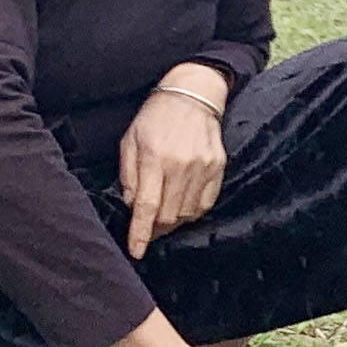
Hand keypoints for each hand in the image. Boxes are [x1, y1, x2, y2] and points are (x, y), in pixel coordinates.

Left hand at [119, 62, 228, 257]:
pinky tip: (181, 205)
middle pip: (168, 215)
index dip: (140, 233)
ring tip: (163, 214)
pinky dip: (191, 212)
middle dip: (155, 228)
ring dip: (172, 221)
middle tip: (147, 227)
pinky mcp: (218, 167)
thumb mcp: (130, 141)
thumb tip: (133, 206)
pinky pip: (205, 204)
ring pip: (187, 213)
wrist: (193, 95)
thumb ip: (128, 176)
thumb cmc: (155, 117)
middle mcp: (181, 165)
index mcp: (154, 158)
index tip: (136, 252)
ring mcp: (203, 167)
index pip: (147, 206)